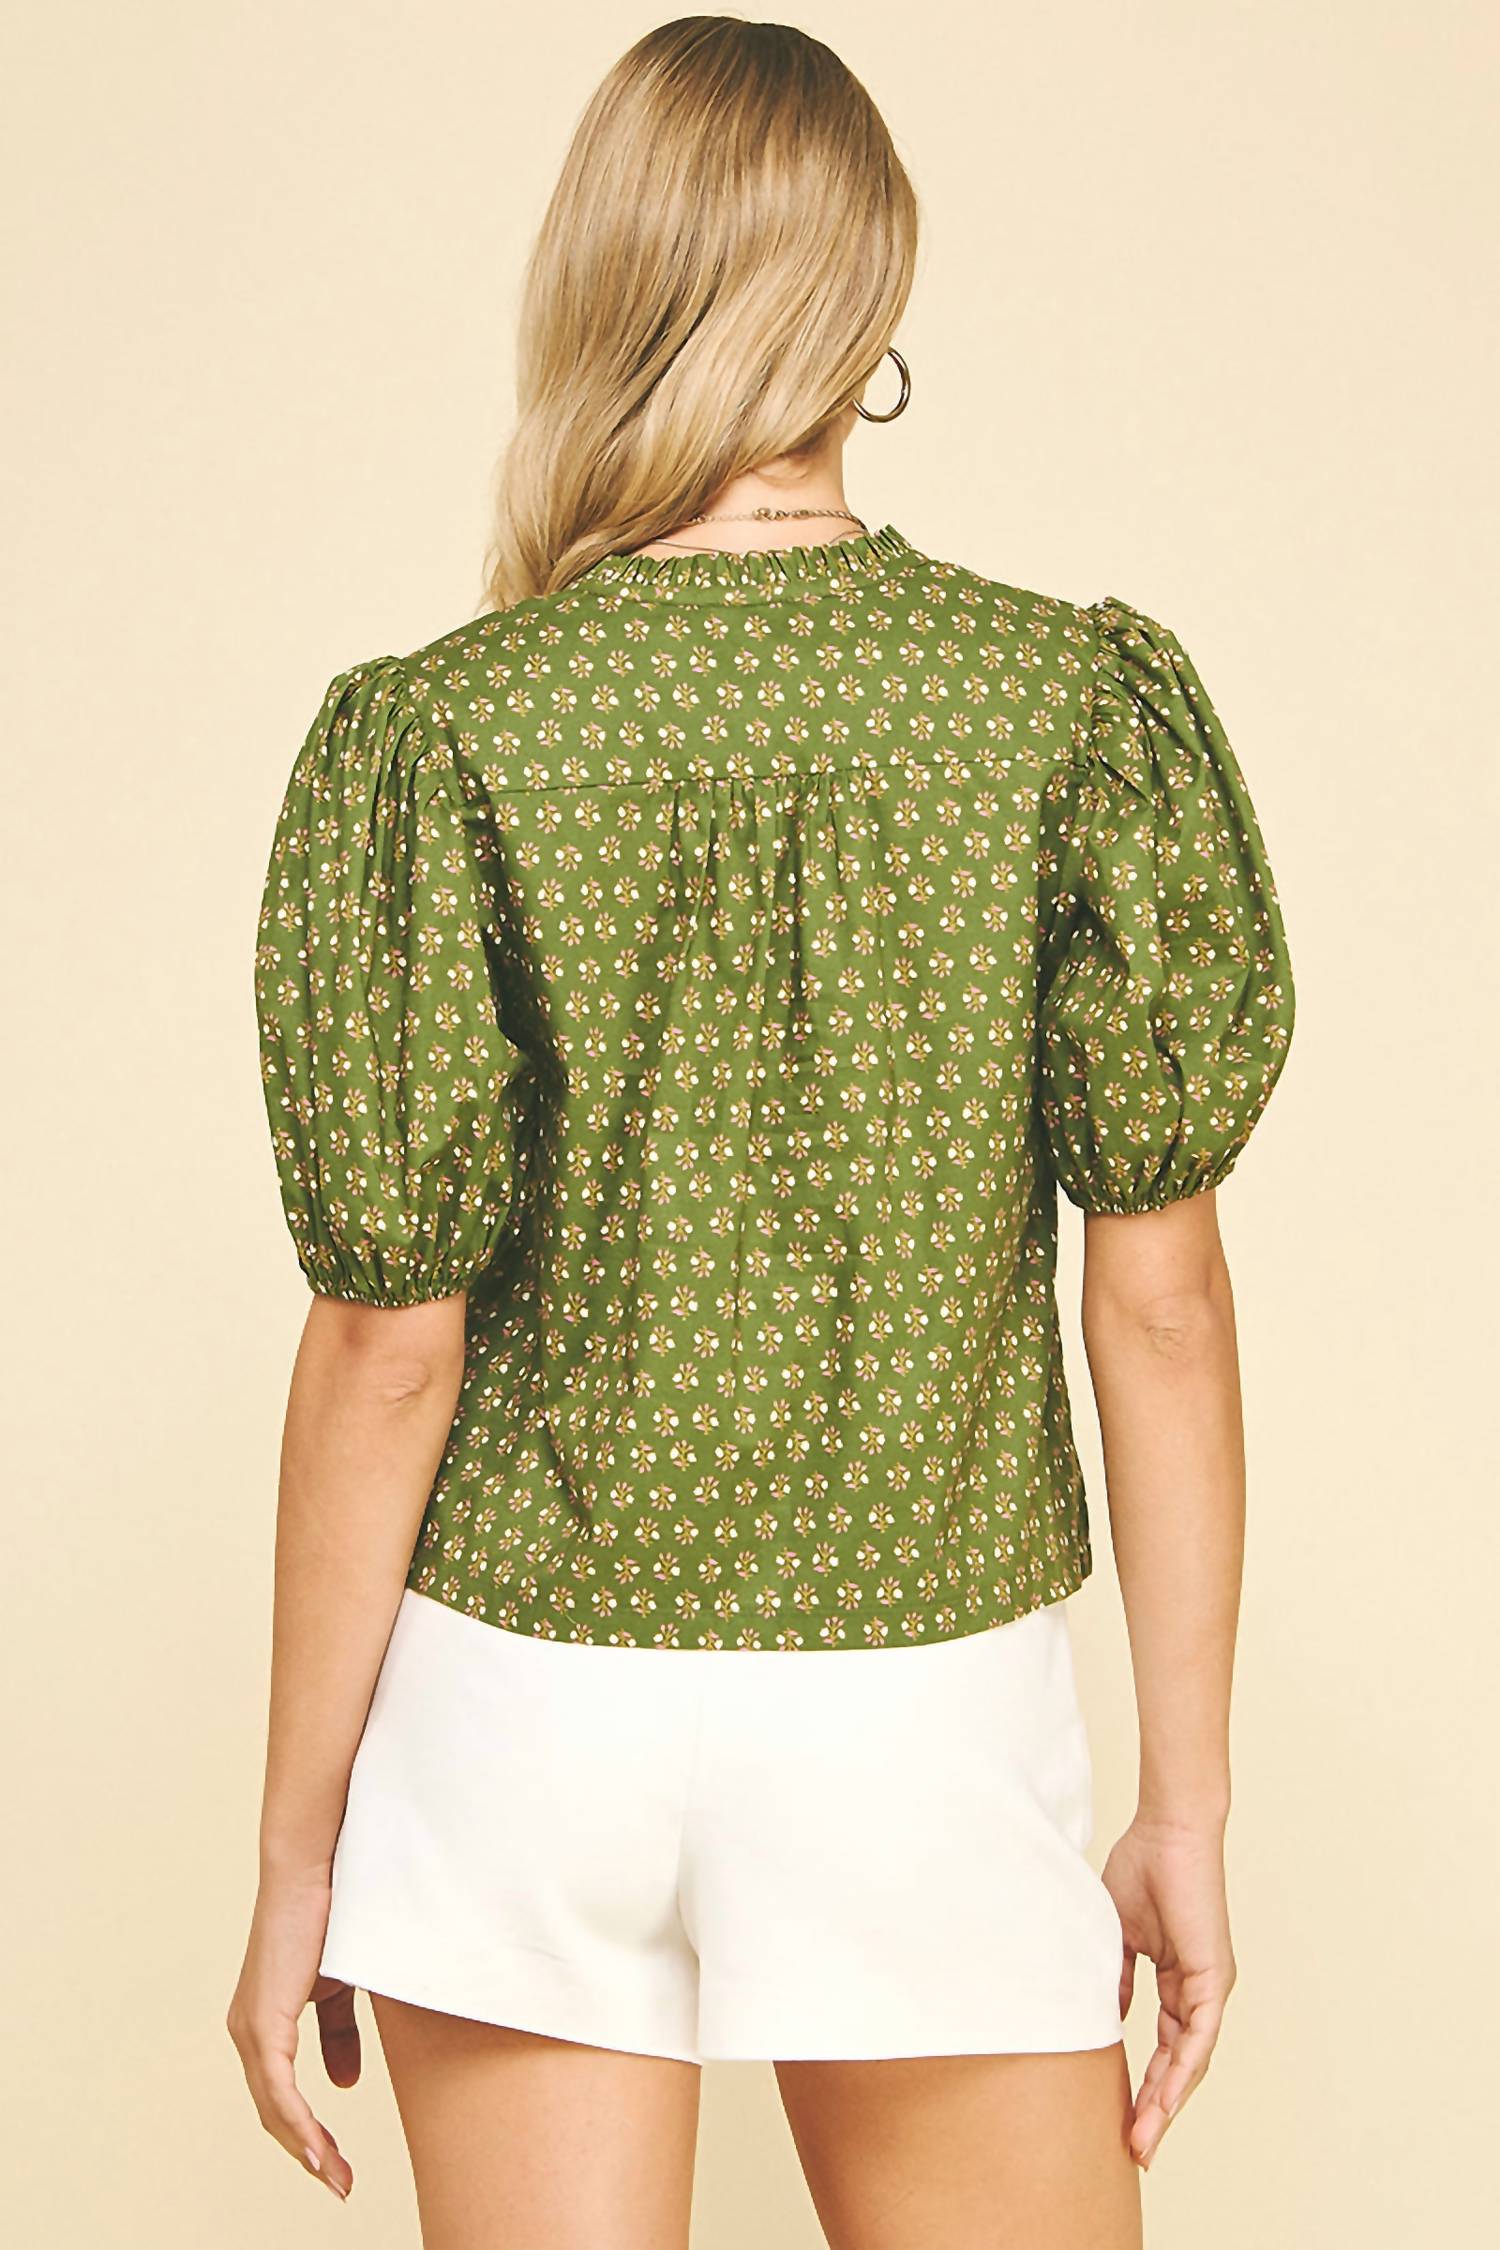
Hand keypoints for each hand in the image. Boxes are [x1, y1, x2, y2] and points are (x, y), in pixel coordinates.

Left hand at [227, 1867, 359, 2199]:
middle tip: (340, 2185)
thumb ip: (339, 2034)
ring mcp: (251, 2029)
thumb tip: (343, 2084)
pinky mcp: (262, 2022)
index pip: (281, 2098)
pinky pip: (279, 2090)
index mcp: (263, 2025)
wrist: (315, 1872)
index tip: (336, 2167)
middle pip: (274, 2115)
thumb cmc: (329, 1920)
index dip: (308, 2135)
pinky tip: (319, 2151)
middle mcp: (248, 2033)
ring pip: (274, 2110)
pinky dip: (300, 2124)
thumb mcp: (339, 1988)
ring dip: (308, 2150)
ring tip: (336, 2178)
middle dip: (309, 2154)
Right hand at [1100, 1814, 1236, 2170]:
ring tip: (1144, 2140)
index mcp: (1178, 1979)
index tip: (1124, 2122)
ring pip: (1191, 2061)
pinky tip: (1165, 2102)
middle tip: (1135, 2149)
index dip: (1145, 2086)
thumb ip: (1117, 1978)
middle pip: (1179, 2065)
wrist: (1166, 1830)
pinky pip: (1198, 2037)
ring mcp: (1209, 1986)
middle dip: (1156, 2109)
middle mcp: (1199, 1990)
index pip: (1162, 2047)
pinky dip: (1182, 2071)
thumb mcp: (1119, 1934)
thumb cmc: (1142, 1867)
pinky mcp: (1213, 1977)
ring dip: (1167, 2103)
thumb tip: (1106, 2018)